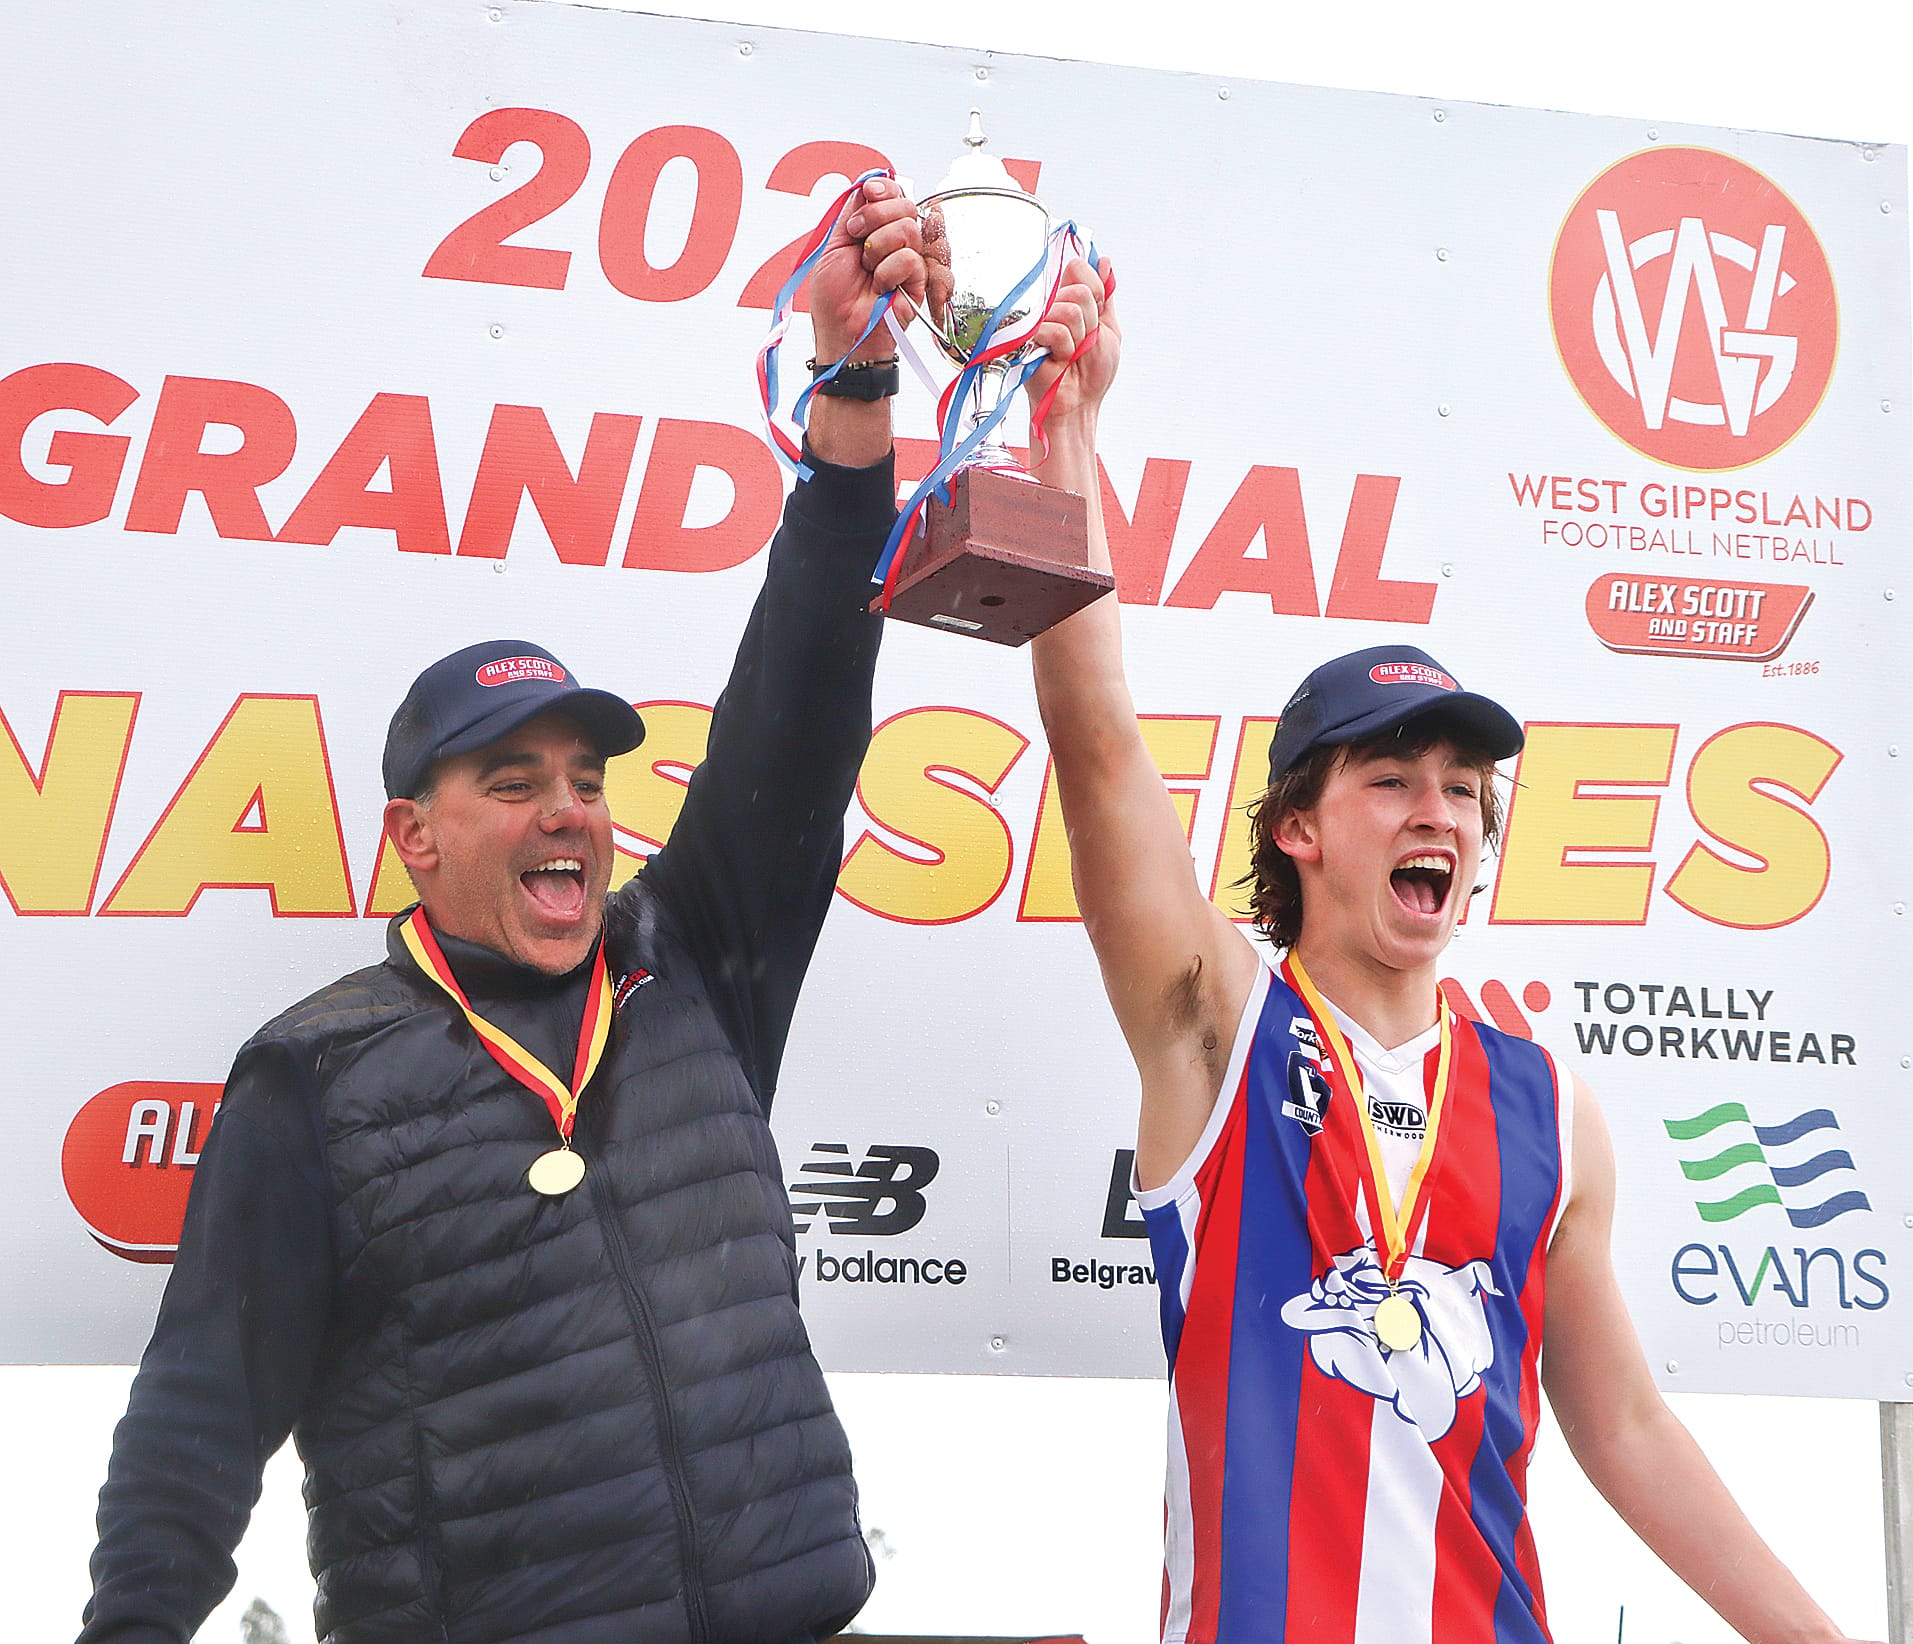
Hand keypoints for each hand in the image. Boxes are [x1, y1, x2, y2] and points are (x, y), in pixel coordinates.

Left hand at [809, 176, 926, 366]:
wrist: (843, 332)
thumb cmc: (834, 299)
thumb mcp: (833, 245)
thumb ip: (851, 212)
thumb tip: (868, 183)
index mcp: (876, 229)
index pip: (892, 194)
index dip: (883, 190)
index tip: (869, 195)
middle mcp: (895, 241)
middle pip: (905, 204)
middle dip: (876, 217)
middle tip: (858, 240)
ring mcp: (909, 260)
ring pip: (908, 228)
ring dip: (879, 247)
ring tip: (868, 269)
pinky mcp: (920, 280)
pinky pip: (910, 258)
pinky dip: (888, 271)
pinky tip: (881, 287)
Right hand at [1023, 254, 1119, 429]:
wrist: (1078, 403)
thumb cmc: (1092, 373)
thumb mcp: (1108, 328)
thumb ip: (1106, 294)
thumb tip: (1105, 261)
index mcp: (1068, 297)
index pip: (1078, 267)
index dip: (1095, 291)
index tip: (1096, 316)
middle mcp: (1050, 304)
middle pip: (1078, 290)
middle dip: (1090, 322)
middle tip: (1082, 342)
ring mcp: (1037, 320)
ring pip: (1069, 310)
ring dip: (1078, 339)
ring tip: (1069, 354)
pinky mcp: (1025, 337)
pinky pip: (1054, 330)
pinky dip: (1064, 349)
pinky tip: (1057, 360)